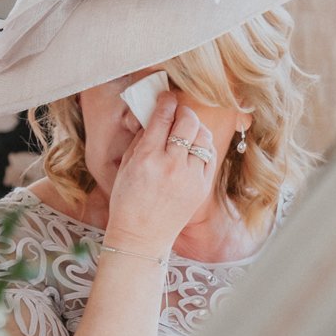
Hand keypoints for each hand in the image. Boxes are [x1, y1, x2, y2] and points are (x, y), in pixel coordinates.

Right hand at [105, 91, 215, 254]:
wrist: (141, 236)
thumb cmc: (128, 200)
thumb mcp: (126, 166)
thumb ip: (141, 139)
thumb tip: (156, 116)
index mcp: (146, 157)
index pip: (163, 117)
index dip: (166, 102)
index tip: (167, 98)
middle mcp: (171, 165)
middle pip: (188, 122)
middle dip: (184, 112)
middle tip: (179, 112)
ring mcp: (189, 177)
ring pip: (203, 136)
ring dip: (196, 128)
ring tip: (188, 130)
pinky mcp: (202, 188)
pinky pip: (210, 156)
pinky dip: (204, 147)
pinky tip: (195, 148)